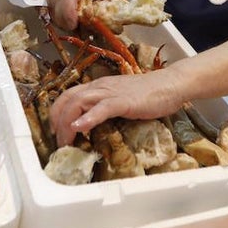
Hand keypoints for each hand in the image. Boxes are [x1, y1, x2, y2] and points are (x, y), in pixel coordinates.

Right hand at [46, 0, 126, 28]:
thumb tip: (125, 2)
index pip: (67, 11)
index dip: (74, 21)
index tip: (82, 23)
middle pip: (62, 20)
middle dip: (73, 26)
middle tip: (84, 24)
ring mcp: (52, 0)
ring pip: (57, 21)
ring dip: (67, 24)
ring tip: (78, 20)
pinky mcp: (49, 3)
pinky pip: (54, 17)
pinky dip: (62, 20)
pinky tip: (71, 15)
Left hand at [50, 70, 183, 145]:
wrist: (170, 85)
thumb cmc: (148, 95)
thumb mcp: (119, 100)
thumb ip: (105, 109)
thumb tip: (92, 126)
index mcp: (98, 86)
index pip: (67, 96)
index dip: (57, 114)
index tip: (57, 132)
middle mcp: (100, 87)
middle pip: (67, 100)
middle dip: (57, 122)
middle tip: (58, 142)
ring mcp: (111, 92)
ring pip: (79, 102)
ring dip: (67, 123)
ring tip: (65, 142)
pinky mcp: (124, 101)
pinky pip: (102, 108)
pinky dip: (88, 118)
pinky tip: (80, 128)